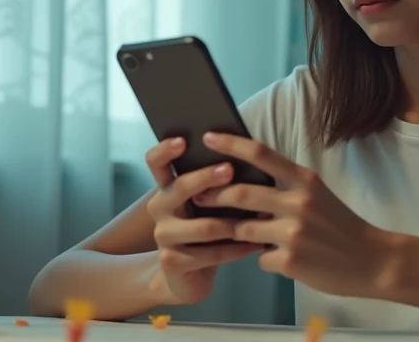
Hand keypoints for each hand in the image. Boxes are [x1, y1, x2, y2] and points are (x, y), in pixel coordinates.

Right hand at [143, 137, 264, 304]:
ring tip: (262, 215)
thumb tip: (248, 159)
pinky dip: (237, 249)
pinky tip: (256, 244)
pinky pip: (211, 254)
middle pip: (180, 187)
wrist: (188, 278)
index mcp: (167, 187)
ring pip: (203, 226)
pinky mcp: (172, 262)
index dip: (165, 149)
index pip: (156, 162)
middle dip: (206, 177)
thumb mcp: (209, 205)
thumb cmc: (206, 231)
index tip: (184, 140)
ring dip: (234, 222)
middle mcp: (160, 208)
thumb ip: (218, 184)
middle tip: (230, 169)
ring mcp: (163, 236)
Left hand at [193, 132, 392, 297]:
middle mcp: (299, 202)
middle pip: (242, 192)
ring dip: (234, 232)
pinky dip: (263, 259)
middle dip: (213, 195)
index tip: (208, 138)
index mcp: (305, 180)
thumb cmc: (340, 226)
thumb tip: (246, 184)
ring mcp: (293, 232)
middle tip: (198, 196)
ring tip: (230, 233)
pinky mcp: (290, 260)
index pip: (262, 154)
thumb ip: (286, 188)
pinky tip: (278, 259)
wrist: (373, 261)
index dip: (231, 144)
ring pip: (243, 229)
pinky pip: (259, 259)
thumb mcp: (317, 195)